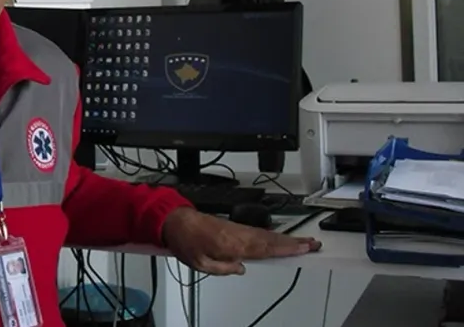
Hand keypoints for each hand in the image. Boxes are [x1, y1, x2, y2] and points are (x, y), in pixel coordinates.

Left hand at [160, 207, 320, 274]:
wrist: (175, 221)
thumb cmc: (185, 241)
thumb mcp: (200, 264)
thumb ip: (222, 268)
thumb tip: (241, 269)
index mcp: (231, 244)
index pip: (265, 248)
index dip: (287, 249)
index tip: (305, 249)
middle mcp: (237, 234)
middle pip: (271, 240)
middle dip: (294, 242)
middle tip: (315, 245)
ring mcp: (237, 229)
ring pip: (267, 234)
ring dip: (286, 238)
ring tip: (305, 242)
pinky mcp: (234, 227)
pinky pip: (258, 232)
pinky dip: (272, 235)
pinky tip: (280, 239)